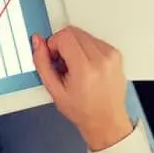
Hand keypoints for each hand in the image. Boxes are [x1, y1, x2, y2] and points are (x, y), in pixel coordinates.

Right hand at [30, 26, 133, 150]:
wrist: (106, 121)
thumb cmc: (83, 110)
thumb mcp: (54, 91)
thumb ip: (42, 63)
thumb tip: (37, 42)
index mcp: (85, 69)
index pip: (64, 36)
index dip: (53, 44)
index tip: (53, 57)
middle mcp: (101, 59)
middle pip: (73, 31)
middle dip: (62, 44)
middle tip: (62, 63)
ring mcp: (111, 56)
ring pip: (83, 34)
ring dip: (75, 46)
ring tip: (75, 67)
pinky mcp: (116, 54)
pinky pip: (94, 40)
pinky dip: (86, 49)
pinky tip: (85, 66)